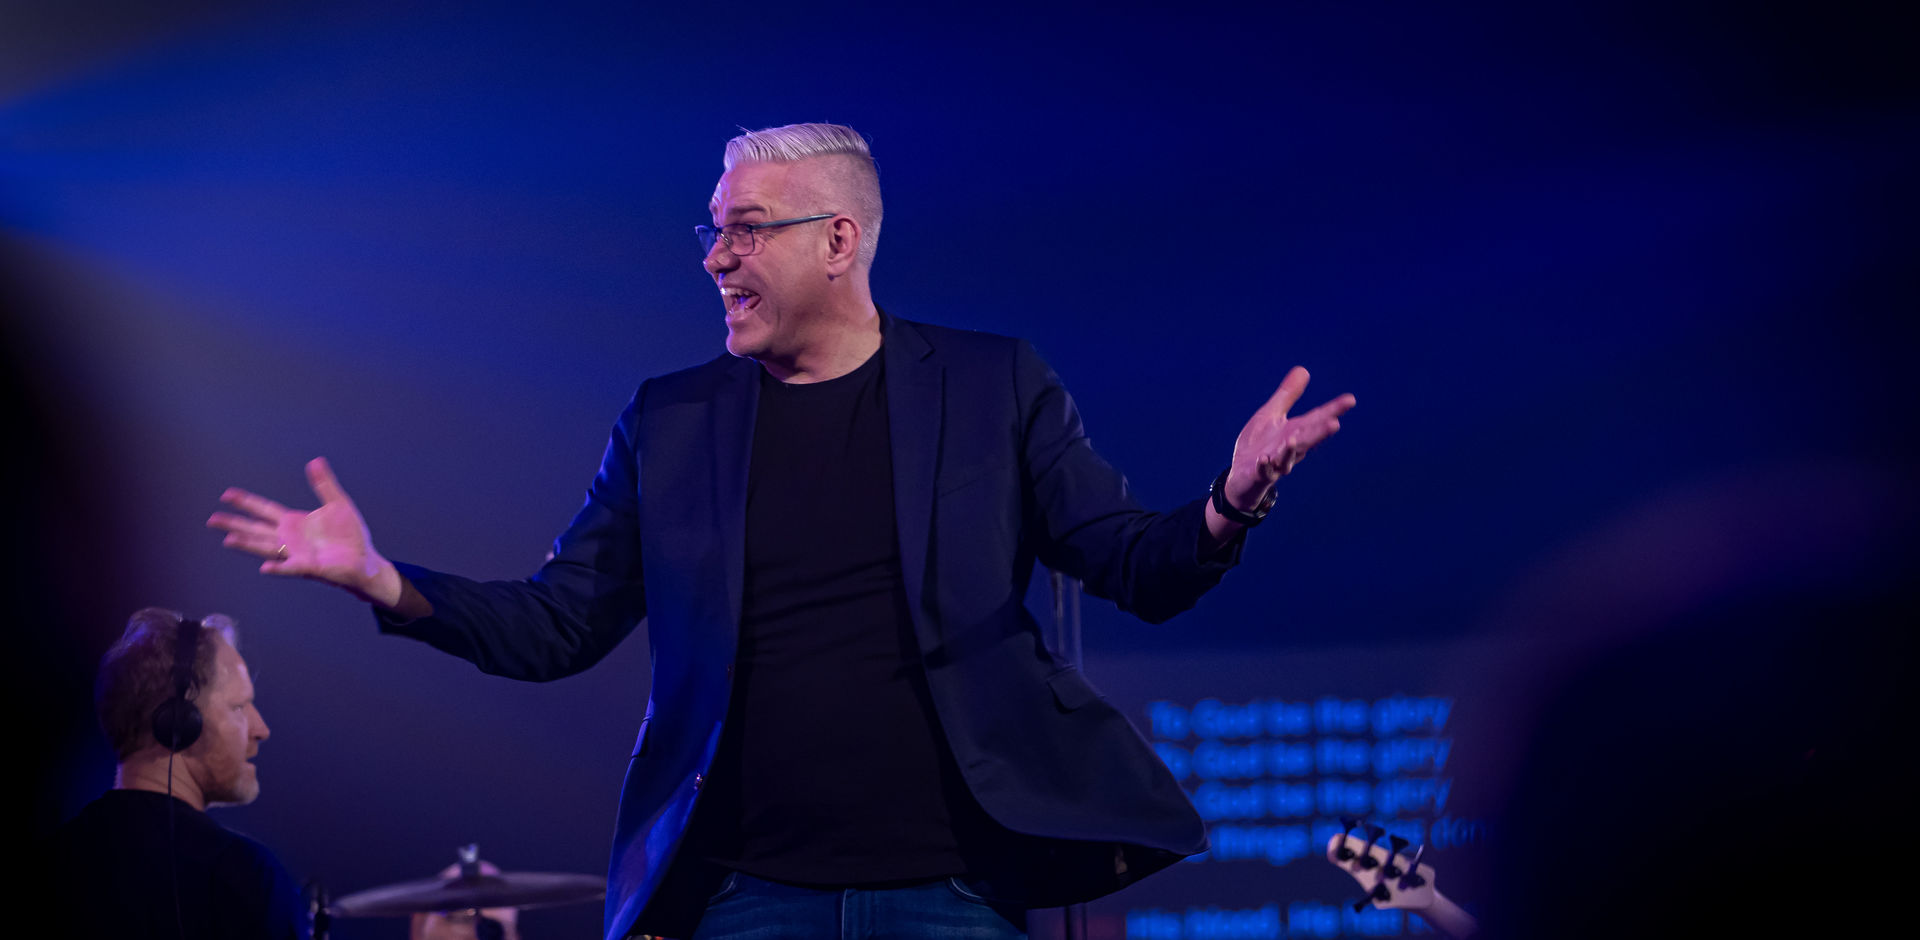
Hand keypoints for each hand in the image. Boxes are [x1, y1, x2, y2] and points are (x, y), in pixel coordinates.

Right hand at [207, 457, 402, 606]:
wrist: (365, 560)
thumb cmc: (350, 535)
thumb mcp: (338, 504)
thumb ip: (324, 484)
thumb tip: (315, 461)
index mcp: (294, 522)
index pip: (264, 509)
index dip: (246, 502)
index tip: (227, 494)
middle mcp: (289, 538)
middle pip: (256, 529)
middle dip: (234, 524)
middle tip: (212, 519)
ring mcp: (296, 554)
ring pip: (266, 548)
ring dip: (248, 544)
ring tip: (229, 539)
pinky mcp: (308, 567)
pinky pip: (289, 568)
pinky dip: (277, 568)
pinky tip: (265, 568)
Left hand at [1223, 366, 1354, 511]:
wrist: (1242, 477)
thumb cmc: (1260, 445)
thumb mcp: (1272, 415)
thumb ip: (1287, 396)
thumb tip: (1303, 370)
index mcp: (1295, 432)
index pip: (1316, 419)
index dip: (1333, 410)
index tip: (1351, 400)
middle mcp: (1290, 448)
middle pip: (1307, 439)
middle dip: (1319, 433)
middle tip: (1334, 423)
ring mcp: (1276, 464)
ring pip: (1287, 457)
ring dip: (1291, 450)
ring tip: (1293, 440)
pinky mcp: (1259, 475)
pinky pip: (1263, 471)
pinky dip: (1264, 466)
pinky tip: (1263, 459)